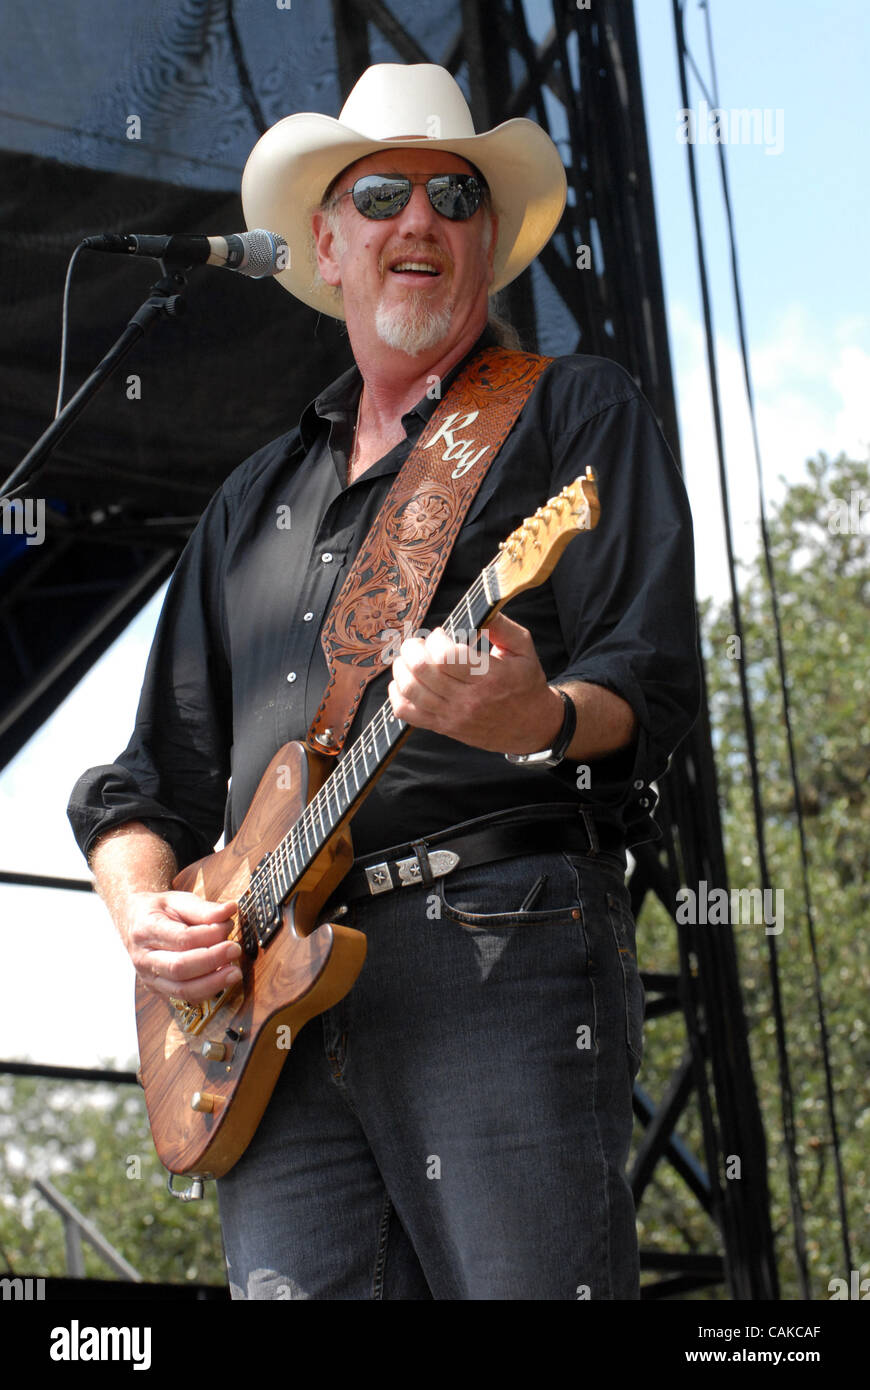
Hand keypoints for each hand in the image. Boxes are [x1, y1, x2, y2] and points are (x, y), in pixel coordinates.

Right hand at [120, 890, 241, 1002]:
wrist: (134, 922)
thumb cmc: (157, 911)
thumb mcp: (177, 900)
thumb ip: (203, 908)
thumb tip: (229, 910)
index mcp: (146, 930)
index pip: (181, 938)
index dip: (209, 935)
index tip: (228, 926)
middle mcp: (144, 958)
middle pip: (180, 968)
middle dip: (212, 960)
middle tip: (235, 950)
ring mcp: (150, 978)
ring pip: (182, 990)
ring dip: (213, 983)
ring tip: (234, 972)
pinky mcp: (159, 990)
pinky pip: (185, 999)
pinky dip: (207, 991)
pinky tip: (221, 980)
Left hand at [387, 611, 563, 753]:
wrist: (530, 726)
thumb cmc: (525, 682)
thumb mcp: (523, 648)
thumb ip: (501, 625)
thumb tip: (478, 608)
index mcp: (489, 677)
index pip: (445, 657)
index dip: (435, 639)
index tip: (441, 634)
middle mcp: (468, 699)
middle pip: (421, 670)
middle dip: (412, 648)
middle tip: (420, 642)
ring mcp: (452, 716)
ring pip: (409, 690)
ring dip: (402, 667)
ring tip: (410, 658)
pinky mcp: (442, 727)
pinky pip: (405, 712)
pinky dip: (397, 693)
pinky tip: (405, 681)